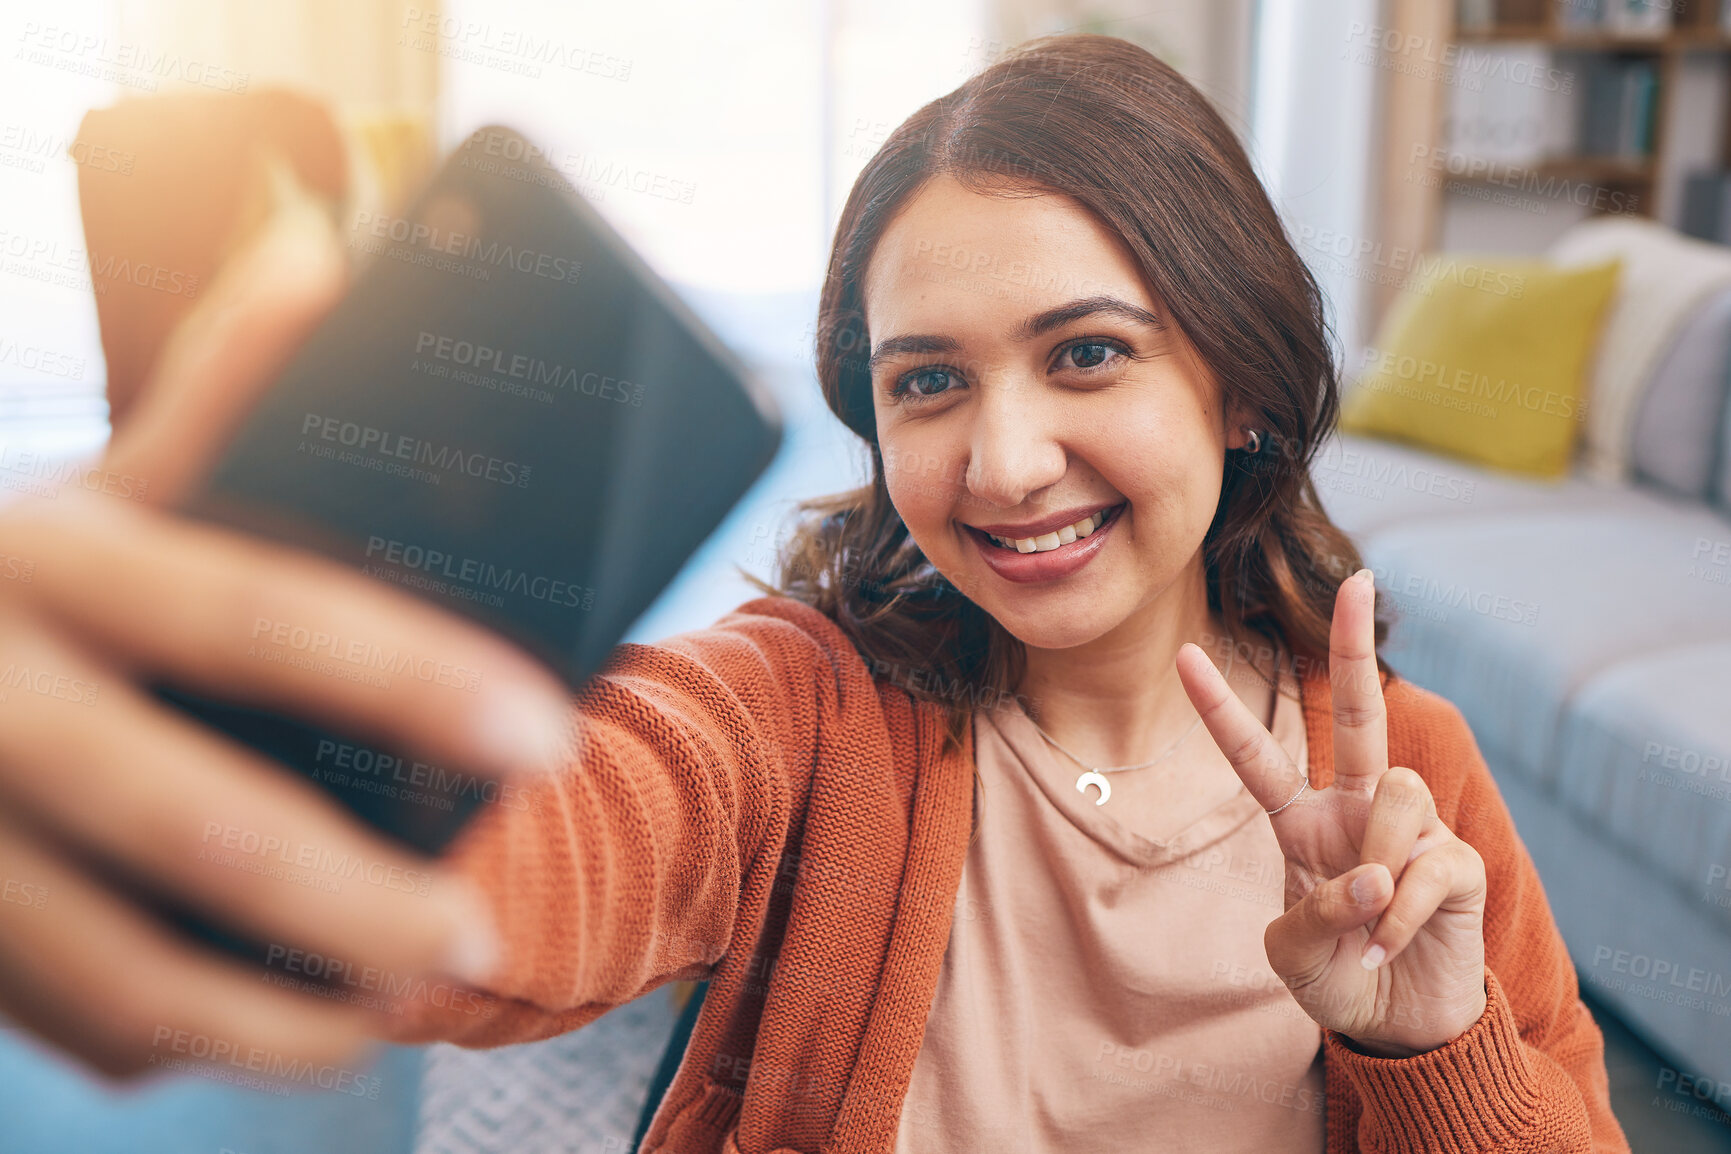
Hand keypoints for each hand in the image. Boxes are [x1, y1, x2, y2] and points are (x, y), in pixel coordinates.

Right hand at [0, 197, 571, 1077]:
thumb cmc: (10, 583)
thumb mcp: (94, 485)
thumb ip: (214, 390)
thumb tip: (328, 254)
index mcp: (63, 562)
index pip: (264, 617)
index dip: (414, 679)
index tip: (549, 735)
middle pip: (198, 821)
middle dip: (356, 901)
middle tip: (480, 935)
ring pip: (122, 968)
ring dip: (281, 1012)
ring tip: (393, 1007)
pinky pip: (69, 1021)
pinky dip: (185, 1043)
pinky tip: (274, 1036)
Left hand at [1175, 569, 1487, 1056]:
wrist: (1397, 1027)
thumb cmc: (1336, 976)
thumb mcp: (1292, 954)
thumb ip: (1312, 912)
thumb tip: (1375, 875)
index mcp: (1302, 820)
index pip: (1257, 755)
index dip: (1221, 708)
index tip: (1182, 655)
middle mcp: (1358, 809)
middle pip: (1358, 712)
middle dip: (1357, 644)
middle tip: (1362, 578)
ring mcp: (1411, 831)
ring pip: (1397, 794)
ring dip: (1375, 867)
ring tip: (1368, 924)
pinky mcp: (1457, 863)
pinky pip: (1426, 865)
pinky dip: (1401, 915)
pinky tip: (1389, 946)